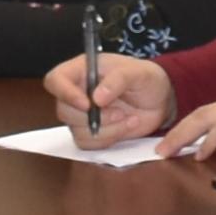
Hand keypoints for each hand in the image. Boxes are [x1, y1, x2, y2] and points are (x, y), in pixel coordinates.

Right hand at [49, 52, 175, 145]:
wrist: (160, 99)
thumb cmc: (146, 78)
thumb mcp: (137, 72)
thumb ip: (117, 79)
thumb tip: (96, 98)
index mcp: (81, 70)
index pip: (55, 80)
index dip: (64, 93)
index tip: (87, 104)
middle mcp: (77, 92)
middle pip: (63, 111)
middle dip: (94, 117)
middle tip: (120, 112)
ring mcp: (82, 115)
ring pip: (76, 131)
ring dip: (106, 129)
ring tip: (128, 118)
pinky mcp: (92, 133)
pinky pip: (88, 144)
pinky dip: (109, 139)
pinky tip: (126, 126)